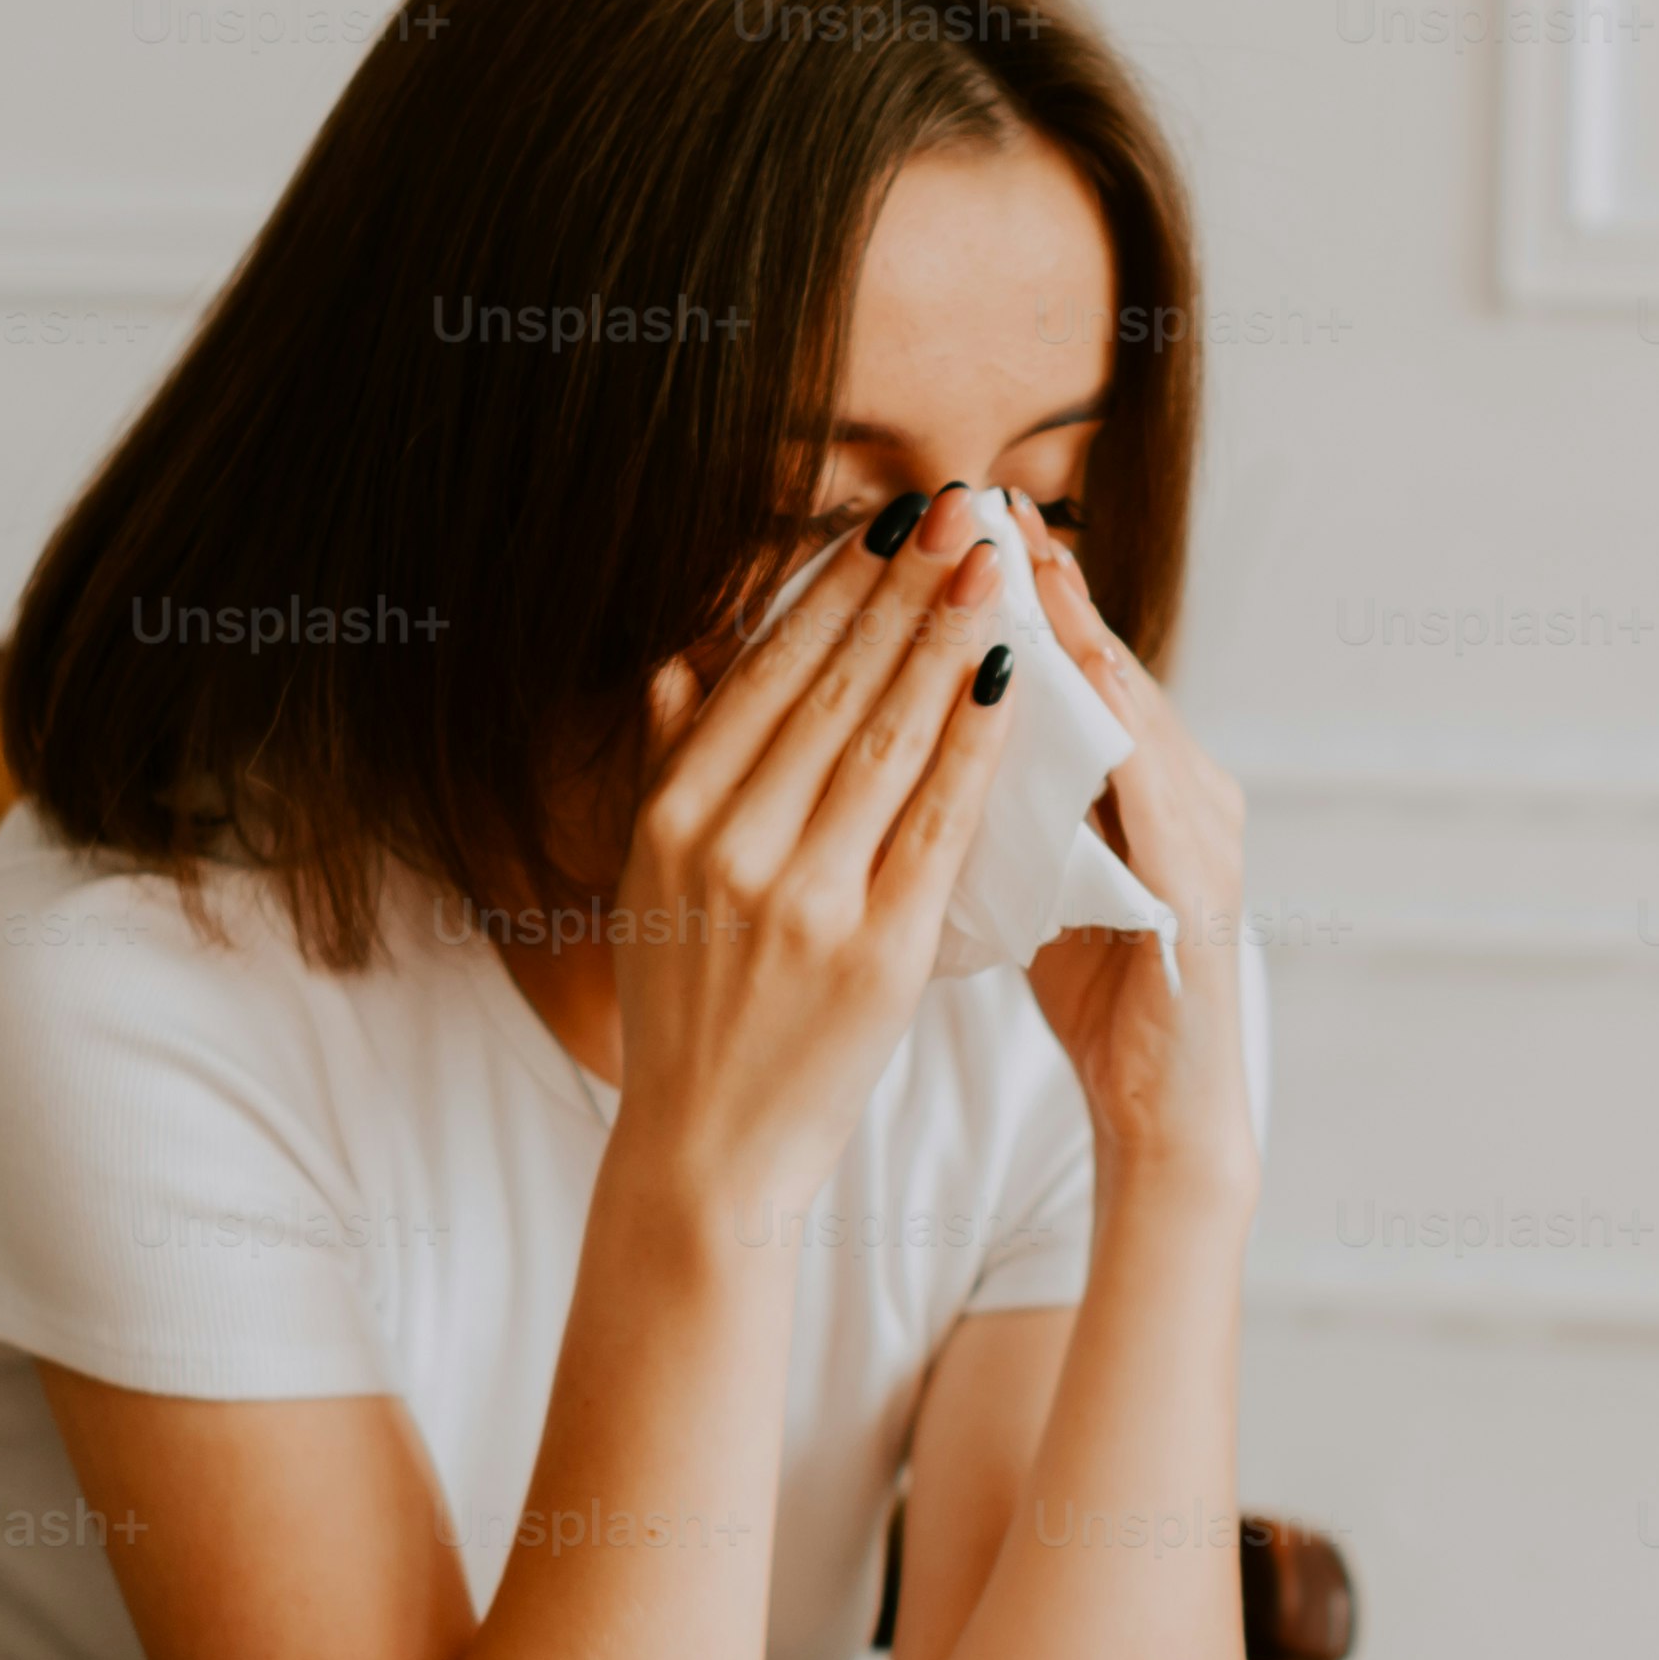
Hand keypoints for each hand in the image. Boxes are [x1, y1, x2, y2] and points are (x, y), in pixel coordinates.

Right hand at [604, 499, 1029, 1231]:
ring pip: (887, 740)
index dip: (829, 590)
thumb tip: (680, 660)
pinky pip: (937, 823)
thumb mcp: (649, 882)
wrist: (707, 1149)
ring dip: (946, 641)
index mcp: (674, 818)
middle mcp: (730, 846)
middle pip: (830, 689)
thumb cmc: (689, 1011)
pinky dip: (975, 744)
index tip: (884, 523)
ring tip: (992, 566)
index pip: (764, 676)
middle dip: (902, 589)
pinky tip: (1008, 681)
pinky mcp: (875, 950)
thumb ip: (670, 767)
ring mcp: (803, 898)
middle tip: (957, 510)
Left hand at [1007, 510, 1257, 1194]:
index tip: (949, 523)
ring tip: (1027, 558)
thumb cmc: (1091, 993)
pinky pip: (1156, 786)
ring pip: (1134, 707)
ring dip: (1081, 629)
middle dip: (1048, 582)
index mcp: (1132, 783)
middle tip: (986, 501)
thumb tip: (903, 729)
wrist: (1163, 1114)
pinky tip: (1077, 676)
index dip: (1014, 595)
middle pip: (1105, 664)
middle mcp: (1181, 786)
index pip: (1065, 669)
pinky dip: (1116, 724)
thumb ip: (985, 796)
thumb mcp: (1021, 871)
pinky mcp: (1206, 884)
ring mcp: (1203, 829)